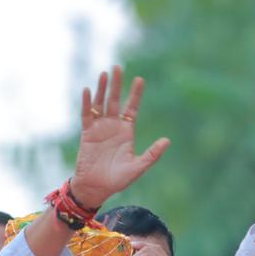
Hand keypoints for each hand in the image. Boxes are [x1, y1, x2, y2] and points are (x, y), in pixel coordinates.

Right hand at [69, 66, 170, 209]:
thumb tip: (167, 140)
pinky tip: (88, 90)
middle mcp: (113, 126)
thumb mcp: (138, 167)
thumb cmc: (117, 180)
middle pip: (115, 100)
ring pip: (100, 104)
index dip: (135, 94)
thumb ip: (152, 154)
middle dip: (117, 84)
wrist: (96, 188)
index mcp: (126, 132)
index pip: (131, 108)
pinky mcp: (87, 133)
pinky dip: (87, 103)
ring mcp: (99, 128)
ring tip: (104, 74)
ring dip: (101, 89)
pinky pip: (87, 115)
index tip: (139, 79)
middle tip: (117, 67)